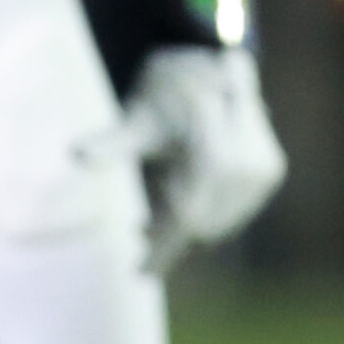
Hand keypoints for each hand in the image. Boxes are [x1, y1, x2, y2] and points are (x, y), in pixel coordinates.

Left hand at [113, 46, 286, 272]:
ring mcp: (262, 168)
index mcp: (214, 153)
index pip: (186, 219)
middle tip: (136, 252)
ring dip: (181, 234)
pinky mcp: (269, 171)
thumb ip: (112, 142)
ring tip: (143, 230)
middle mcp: (246, 163)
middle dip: (166, 243)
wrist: (210, 69)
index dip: (163, 250)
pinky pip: (230, 211)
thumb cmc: (164, 96)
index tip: (139, 275)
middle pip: (199, 225)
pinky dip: (200, 218)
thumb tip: (75, 153)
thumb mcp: (136, 120)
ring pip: (216, 223)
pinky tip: (169, 213)